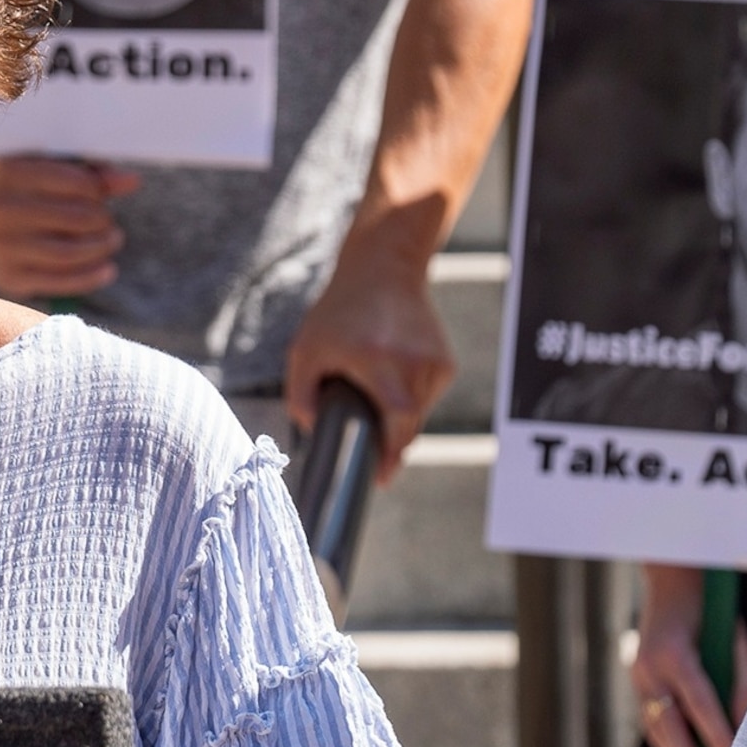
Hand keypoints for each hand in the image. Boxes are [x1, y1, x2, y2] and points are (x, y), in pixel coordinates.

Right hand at [0, 155, 139, 298]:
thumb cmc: (9, 182)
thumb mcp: (37, 164)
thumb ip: (83, 170)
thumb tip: (132, 182)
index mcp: (10, 174)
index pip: (76, 183)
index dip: (99, 190)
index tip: (100, 193)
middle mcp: (4, 212)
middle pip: (78, 218)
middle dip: (102, 219)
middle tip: (105, 219)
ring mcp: (3, 248)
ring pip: (72, 252)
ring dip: (103, 246)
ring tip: (111, 239)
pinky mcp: (7, 278)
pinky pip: (60, 282)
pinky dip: (92, 276)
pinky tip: (107, 268)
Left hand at [282, 251, 454, 481]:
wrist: (384, 268)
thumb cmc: (339, 312)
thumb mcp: (305, 349)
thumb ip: (300, 395)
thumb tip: (312, 432)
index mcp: (378, 360)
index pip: (398, 421)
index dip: (391, 455)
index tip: (379, 478)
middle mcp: (413, 362)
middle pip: (407, 424)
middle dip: (389, 439)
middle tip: (370, 446)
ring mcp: (434, 363)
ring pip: (418, 413)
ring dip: (396, 414)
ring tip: (373, 384)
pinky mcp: (446, 363)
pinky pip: (426, 398)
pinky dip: (408, 397)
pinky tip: (392, 374)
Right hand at [630, 564, 746, 746]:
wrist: (670, 577)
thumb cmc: (711, 604)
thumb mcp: (732, 634)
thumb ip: (741, 674)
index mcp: (674, 653)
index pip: (699, 702)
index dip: (716, 733)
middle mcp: (648, 666)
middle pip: (669, 724)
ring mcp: (637, 673)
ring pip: (655, 725)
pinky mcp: (635, 677)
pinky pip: (650, 717)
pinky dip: (666, 740)